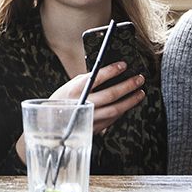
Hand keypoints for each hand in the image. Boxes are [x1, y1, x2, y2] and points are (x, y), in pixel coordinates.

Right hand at [15, 62, 144, 162]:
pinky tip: (128, 104)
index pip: (97, 77)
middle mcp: (83, 103)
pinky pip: (113, 119)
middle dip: (128, 85)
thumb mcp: (71, 86)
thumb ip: (89, 80)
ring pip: (116, 109)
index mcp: (75, 89)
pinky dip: (122, 110)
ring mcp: (90, 117)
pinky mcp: (94, 127)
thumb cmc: (62, 100)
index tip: (124, 65)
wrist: (51, 124)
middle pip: (111, 94)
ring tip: (140, 92)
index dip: (112, 70)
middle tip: (139, 79)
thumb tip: (111, 72)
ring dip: (130, 100)